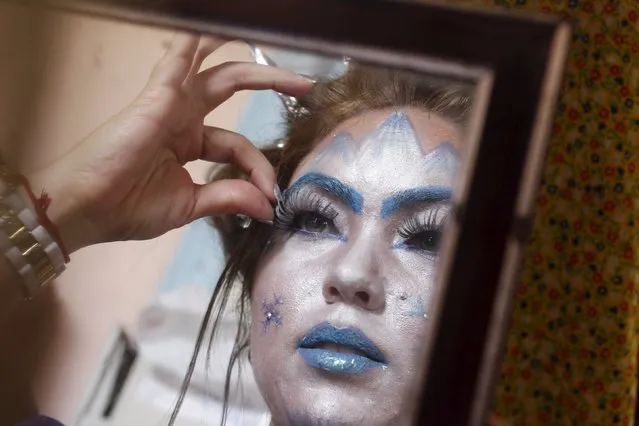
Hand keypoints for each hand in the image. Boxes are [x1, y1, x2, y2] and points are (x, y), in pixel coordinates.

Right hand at [29, 33, 311, 252]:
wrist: (86, 209)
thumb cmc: (126, 207)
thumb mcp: (188, 205)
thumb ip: (227, 198)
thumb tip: (266, 207)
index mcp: (188, 141)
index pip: (238, 145)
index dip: (258, 168)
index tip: (271, 195)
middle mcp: (182, 116)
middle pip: (232, 86)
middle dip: (271, 81)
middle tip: (306, 85)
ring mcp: (170, 102)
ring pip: (215, 67)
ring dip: (245, 53)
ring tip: (271, 38)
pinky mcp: (158, 96)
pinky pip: (183, 56)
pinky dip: (200, 39)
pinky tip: (218, 26)